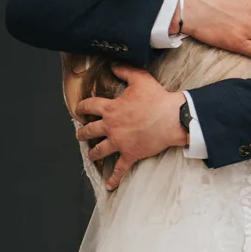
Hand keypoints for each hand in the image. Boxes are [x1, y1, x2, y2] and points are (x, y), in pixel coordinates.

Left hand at [76, 66, 186, 189]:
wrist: (172, 118)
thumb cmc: (157, 99)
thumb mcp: (140, 79)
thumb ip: (124, 71)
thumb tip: (113, 65)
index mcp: (110, 109)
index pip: (88, 107)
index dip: (81, 107)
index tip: (78, 109)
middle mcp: (110, 127)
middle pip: (89, 131)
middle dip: (82, 132)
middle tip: (80, 133)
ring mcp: (119, 142)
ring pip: (99, 150)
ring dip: (92, 152)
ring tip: (90, 153)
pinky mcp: (130, 154)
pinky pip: (120, 169)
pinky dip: (114, 178)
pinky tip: (110, 185)